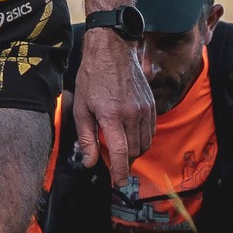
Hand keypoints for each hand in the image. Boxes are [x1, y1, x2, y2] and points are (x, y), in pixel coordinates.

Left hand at [71, 27, 154, 183]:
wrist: (111, 50)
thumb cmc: (92, 77)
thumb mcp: (81, 108)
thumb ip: (87, 138)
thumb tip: (90, 162)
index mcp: (111, 116)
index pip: (121, 153)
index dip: (120, 172)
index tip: (118, 182)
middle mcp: (131, 114)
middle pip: (135, 151)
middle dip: (125, 161)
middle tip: (114, 161)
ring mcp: (144, 109)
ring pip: (145, 143)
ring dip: (135, 151)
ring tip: (122, 148)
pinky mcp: (151, 104)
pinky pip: (151, 130)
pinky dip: (142, 138)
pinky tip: (130, 134)